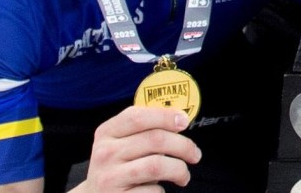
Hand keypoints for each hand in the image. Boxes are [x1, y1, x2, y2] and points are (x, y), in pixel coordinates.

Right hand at [73, 106, 200, 192]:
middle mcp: (105, 153)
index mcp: (106, 133)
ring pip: (157, 164)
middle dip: (184, 146)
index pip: (137, 116)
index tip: (184, 121)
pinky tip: (158, 189)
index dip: (165, 116)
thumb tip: (179, 119)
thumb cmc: (118, 168)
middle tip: (195, 154)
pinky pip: (153, 190)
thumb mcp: (121, 143)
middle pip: (155, 139)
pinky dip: (162, 190)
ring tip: (183, 175)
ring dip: (179, 169)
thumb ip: (144, 129)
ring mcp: (110, 177)